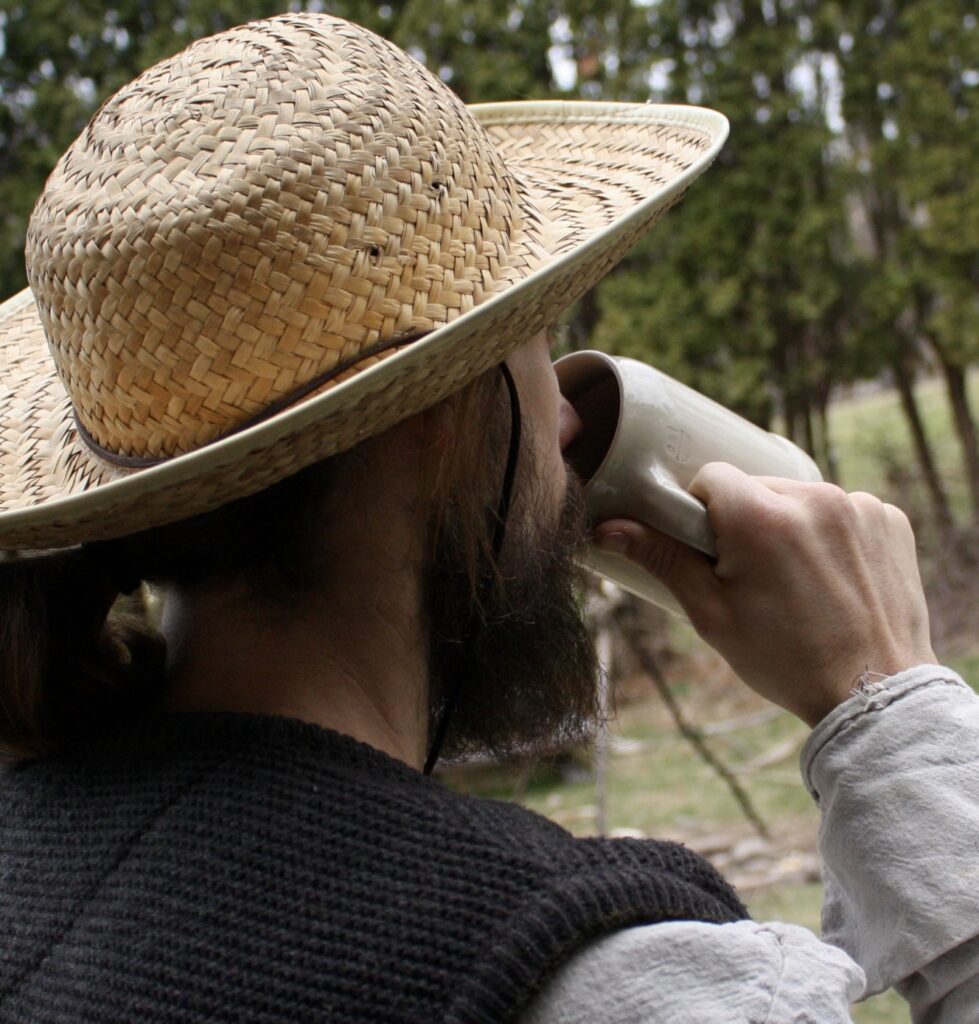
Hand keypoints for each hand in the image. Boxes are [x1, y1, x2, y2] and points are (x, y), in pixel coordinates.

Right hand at [593, 463, 936, 726]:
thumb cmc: (784, 658)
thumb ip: (662, 559)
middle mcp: (813, 498)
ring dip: (790, 526)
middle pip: (756, 487)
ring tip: (799, 582)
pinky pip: (842, 509)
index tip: (713, 552)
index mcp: (761, 517)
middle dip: (746, 521)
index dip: (703, 513)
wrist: (874, 693)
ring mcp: (859, 506)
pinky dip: (832, 534)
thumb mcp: (711, 612)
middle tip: (753, 576)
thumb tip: (606, 528)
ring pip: (798, 497)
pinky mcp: (890, 519)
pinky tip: (834, 578)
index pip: (712, 477)